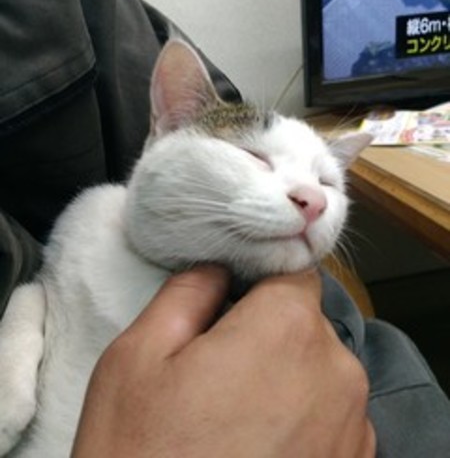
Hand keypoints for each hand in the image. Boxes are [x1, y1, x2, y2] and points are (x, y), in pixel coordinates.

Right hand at [71, 266, 374, 457]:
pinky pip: (330, 414)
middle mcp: (337, 372)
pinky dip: (300, 418)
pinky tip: (256, 447)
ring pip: (318, 368)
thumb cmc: (143, 455)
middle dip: (266, 331)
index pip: (293, 270)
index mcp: (287, 329)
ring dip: (284, 376)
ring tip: (232, 416)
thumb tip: (218, 268)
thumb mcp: (138, 356)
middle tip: (214, 369)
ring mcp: (353, 426)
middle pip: (305, 321)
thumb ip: (187, 291)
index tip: (231, 300)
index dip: (260, 278)